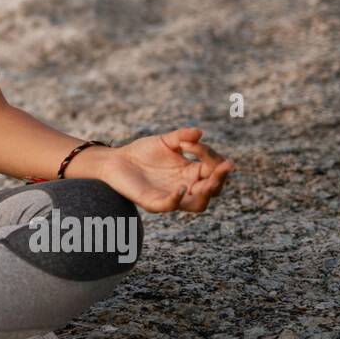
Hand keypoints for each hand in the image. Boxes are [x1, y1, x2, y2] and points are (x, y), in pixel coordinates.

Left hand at [94, 127, 233, 213]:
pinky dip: (177, 199)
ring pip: (198, 204)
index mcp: (191, 172)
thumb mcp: (165, 141)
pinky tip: (181, 187)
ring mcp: (171, 197)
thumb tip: (200, 132)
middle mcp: (186, 187)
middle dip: (220, 178)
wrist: (116, 160)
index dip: (210, 156)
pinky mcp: (154, 202)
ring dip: (207, 193)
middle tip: (223, 166)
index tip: (192, 143)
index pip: (213, 169)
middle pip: (213, 189)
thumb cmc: (142, 152)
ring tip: (209, 181)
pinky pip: (170, 206)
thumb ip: (182, 136)